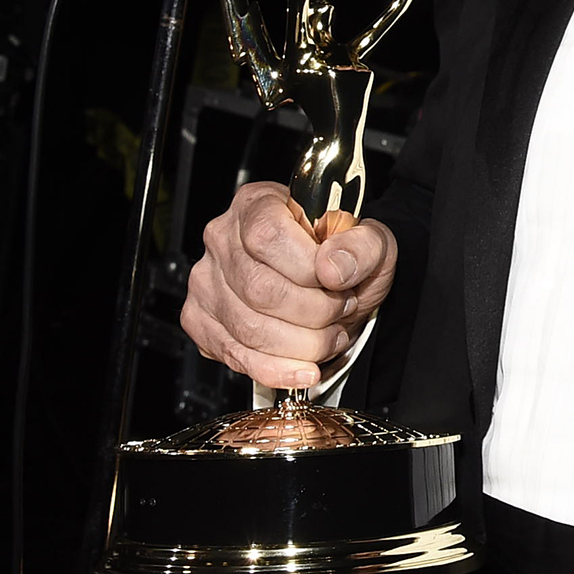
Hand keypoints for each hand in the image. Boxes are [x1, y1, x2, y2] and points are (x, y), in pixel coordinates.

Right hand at [180, 180, 397, 389]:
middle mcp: (223, 239)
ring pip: (248, 329)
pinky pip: (235, 355)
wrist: (334, 287)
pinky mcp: (202, 321)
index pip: (268, 236)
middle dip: (313, 312)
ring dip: (302, 344)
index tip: (336, 280)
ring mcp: (207, 282)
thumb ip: (361, 246)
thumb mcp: (371, 242)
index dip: (307, 268)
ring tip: (329, 335)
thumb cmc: (342, 258)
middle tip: (340, 310)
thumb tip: (332, 266)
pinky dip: (277, 370)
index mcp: (258, 204)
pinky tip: (305, 369)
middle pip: (259, 289)